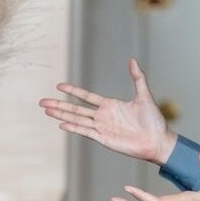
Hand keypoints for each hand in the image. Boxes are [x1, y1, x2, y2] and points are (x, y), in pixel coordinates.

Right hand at [40, 58, 176, 164]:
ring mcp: (101, 128)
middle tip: (42, 101)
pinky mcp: (103, 138)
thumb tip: (133, 59)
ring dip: (61, 115)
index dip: (73, 91)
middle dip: (59, 104)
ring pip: (76, 119)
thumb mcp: (145, 95)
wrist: (157, 141)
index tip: (59, 86)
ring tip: (46, 111)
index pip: (86, 97)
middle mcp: (102, 116)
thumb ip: (138, 78)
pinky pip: (85, 131)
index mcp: (110, 105)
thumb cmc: (154, 120)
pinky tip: (61, 123)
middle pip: (75, 109)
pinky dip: (73, 128)